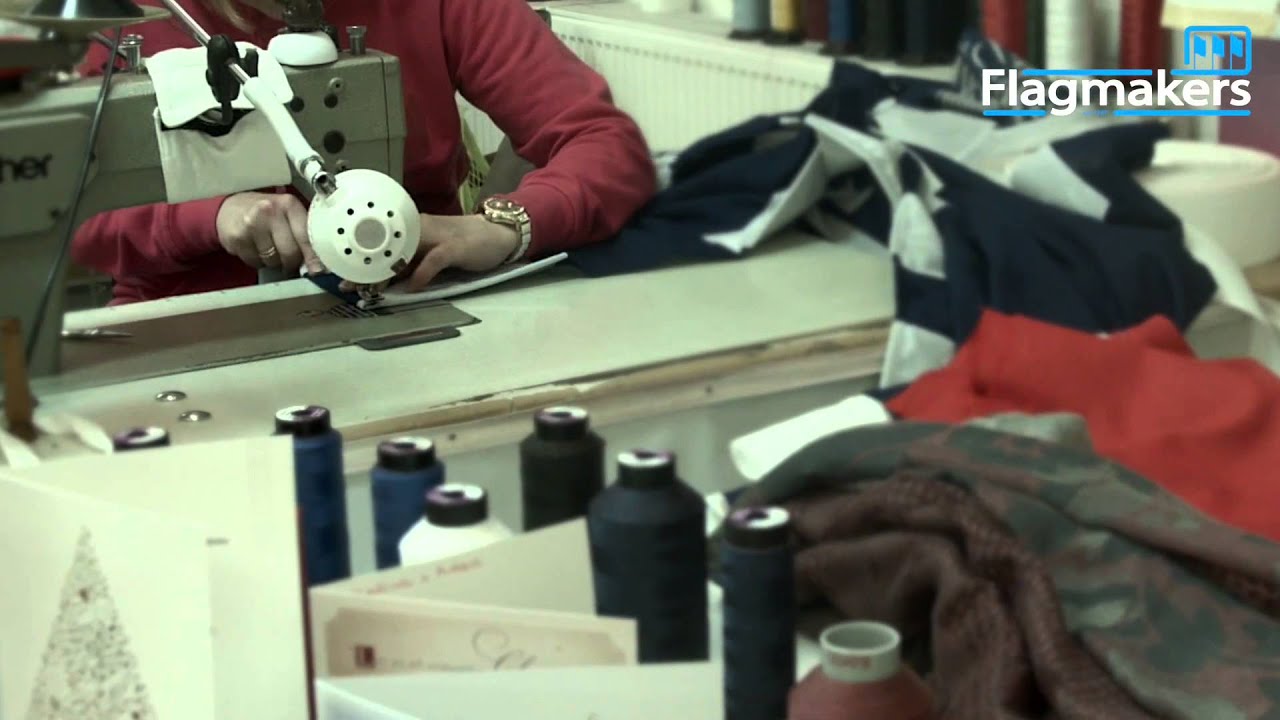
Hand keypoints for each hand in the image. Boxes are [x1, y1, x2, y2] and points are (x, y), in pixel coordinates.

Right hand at [215, 192, 323, 275]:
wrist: (230, 207)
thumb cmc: (265, 212)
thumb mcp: (288, 215)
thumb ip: (304, 236)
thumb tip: (318, 266)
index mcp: (289, 204)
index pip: (306, 236)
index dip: (313, 257)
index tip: (318, 270)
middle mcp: (270, 210)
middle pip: (290, 252)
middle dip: (291, 262)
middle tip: (288, 259)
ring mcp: (252, 223)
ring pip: (273, 260)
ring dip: (274, 261)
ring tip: (269, 247)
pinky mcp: (237, 237)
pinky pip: (255, 262)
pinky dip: (257, 261)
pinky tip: (255, 248)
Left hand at [340, 213, 518, 293]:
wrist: (498, 232)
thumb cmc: (464, 243)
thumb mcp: (430, 252)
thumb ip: (410, 261)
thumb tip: (384, 276)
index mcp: (412, 229)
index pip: (382, 243)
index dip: (360, 258)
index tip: (341, 273)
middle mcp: (420, 229)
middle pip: (387, 247)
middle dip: (364, 266)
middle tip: (345, 283)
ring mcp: (437, 237)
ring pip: (403, 253)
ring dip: (384, 271)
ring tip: (367, 287)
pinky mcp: (455, 247)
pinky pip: (433, 260)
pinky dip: (420, 274)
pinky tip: (410, 288)